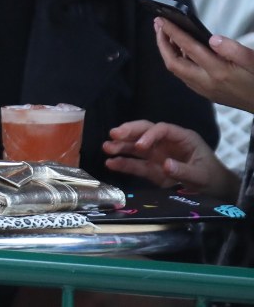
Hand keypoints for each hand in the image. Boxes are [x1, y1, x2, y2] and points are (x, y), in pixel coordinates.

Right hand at [103, 120, 239, 199]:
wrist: (215, 191)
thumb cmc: (211, 178)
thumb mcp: (201, 176)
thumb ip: (184, 171)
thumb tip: (165, 165)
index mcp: (181, 138)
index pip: (162, 129)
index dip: (149, 135)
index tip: (140, 146)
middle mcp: (167, 143)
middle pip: (145, 131)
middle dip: (129, 132)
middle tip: (113, 135)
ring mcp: (158, 155)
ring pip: (136, 146)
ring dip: (121, 146)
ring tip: (106, 147)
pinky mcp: (153, 168)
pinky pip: (136, 164)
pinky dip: (123, 163)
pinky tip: (110, 163)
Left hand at [155, 18, 253, 112]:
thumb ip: (234, 49)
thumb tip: (213, 39)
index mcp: (219, 72)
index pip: (189, 49)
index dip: (173, 33)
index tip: (162, 21)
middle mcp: (207, 83)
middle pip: (173, 63)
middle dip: (162, 43)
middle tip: (158, 25)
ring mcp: (204, 90)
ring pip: (177, 70)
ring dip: (168, 51)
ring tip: (166, 34)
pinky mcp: (206, 93)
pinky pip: (184, 75)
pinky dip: (178, 60)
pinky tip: (181, 50)